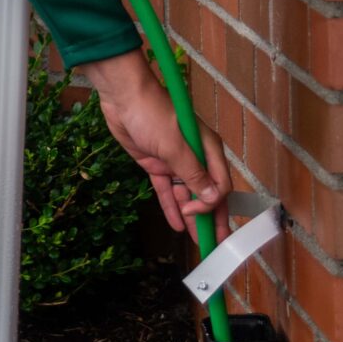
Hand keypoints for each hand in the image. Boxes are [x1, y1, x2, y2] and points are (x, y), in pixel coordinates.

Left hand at [84, 48, 232, 242]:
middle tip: (215, 245)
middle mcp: (196, 157)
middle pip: (207, 193)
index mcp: (208, 150)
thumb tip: (213, 197)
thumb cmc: (154, 114)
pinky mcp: (155, 164)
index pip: (219, 185)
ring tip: (199, 242)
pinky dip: (171, 206)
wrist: (123, 97)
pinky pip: (166, 190)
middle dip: (211, 218)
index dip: (212, 204)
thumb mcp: (175, 146)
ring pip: (187, 195)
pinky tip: (177, 225)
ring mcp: (175, 162)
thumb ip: (193, 173)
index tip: (197, 214)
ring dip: (191, 217)